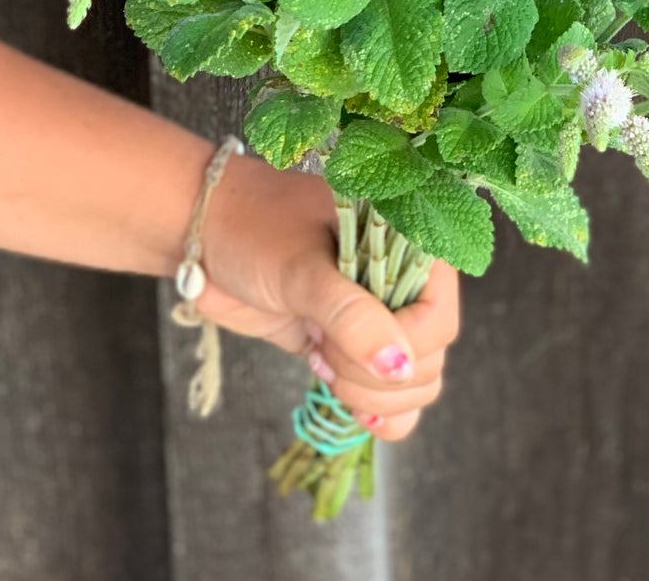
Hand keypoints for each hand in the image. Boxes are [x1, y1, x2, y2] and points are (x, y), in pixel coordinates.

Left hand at [196, 154, 459, 440]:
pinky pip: (392, 401)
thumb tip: (400, 367)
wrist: (208, 239)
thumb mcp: (301, 269)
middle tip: (321, 347)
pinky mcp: (353, 350)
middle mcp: (403, 281)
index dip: (400, 344)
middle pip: (429, 359)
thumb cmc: (254, 233)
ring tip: (320, 360)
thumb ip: (351, 315)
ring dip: (370, 395)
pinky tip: (346, 404)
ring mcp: (379, 319)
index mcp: (406, 243)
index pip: (439, 317)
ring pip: (414, 386)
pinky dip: (379, 415)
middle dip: (375, 373)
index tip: (336, 336)